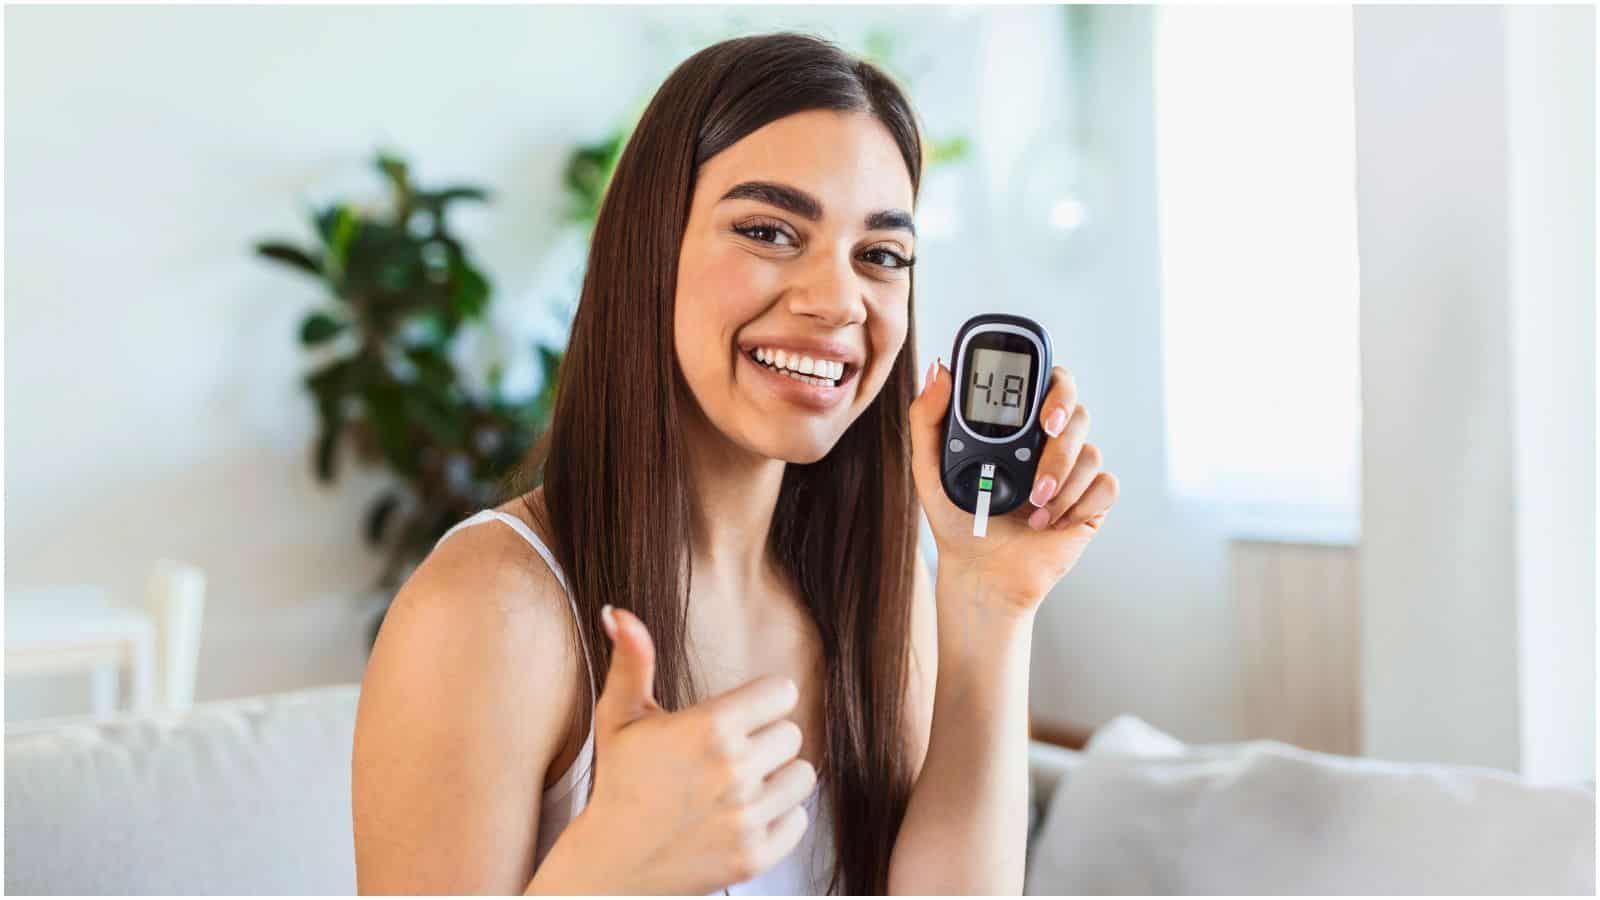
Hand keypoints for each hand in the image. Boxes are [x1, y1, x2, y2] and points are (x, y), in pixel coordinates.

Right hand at [532, 606, 814, 893]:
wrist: (611, 863)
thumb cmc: (619, 783)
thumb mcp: (620, 716)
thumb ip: (632, 660)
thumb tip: (618, 612)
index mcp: (709, 728)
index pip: (782, 693)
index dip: (762, 701)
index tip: (744, 713)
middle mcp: (734, 771)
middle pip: (792, 734)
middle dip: (765, 740)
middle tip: (731, 755)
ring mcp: (746, 817)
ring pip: (803, 776)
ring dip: (777, 779)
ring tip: (740, 785)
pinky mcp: (755, 855)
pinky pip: (799, 820)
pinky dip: (778, 819)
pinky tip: (744, 815)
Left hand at [907, 358, 1118, 610]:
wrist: (982, 573)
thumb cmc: (957, 520)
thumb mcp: (930, 468)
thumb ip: (927, 417)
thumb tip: (939, 370)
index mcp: (1016, 425)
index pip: (1045, 382)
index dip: (1053, 385)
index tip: (1040, 410)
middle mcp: (1048, 442)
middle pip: (1076, 409)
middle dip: (1064, 427)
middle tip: (1047, 437)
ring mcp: (1072, 471)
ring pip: (1090, 451)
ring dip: (1062, 480)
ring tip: (1033, 507)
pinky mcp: (1090, 502)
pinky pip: (1105, 486)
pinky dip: (1080, 504)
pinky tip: (1051, 522)